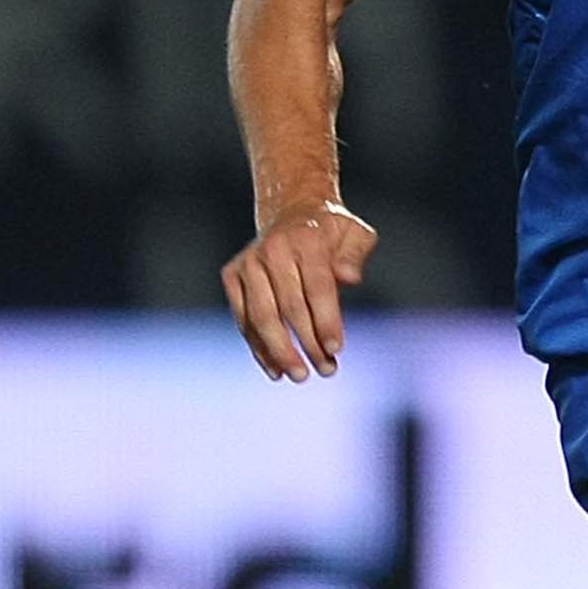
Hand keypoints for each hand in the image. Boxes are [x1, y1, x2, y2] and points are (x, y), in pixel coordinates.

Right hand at [221, 200, 375, 381]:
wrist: (291, 211)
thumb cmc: (330, 231)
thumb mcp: (354, 233)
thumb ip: (355, 254)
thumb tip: (350, 278)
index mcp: (306, 240)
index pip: (317, 287)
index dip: (327, 321)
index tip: (336, 349)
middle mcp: (272, 250)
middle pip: (289, 307)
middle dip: (308, 343)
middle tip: (326, 370)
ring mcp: (248, 263)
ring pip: (261, 317)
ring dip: (279, 351)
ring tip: (299, 376)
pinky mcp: (231, 276)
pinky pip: (244, 319)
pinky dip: (258, 347)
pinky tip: (275, 369)